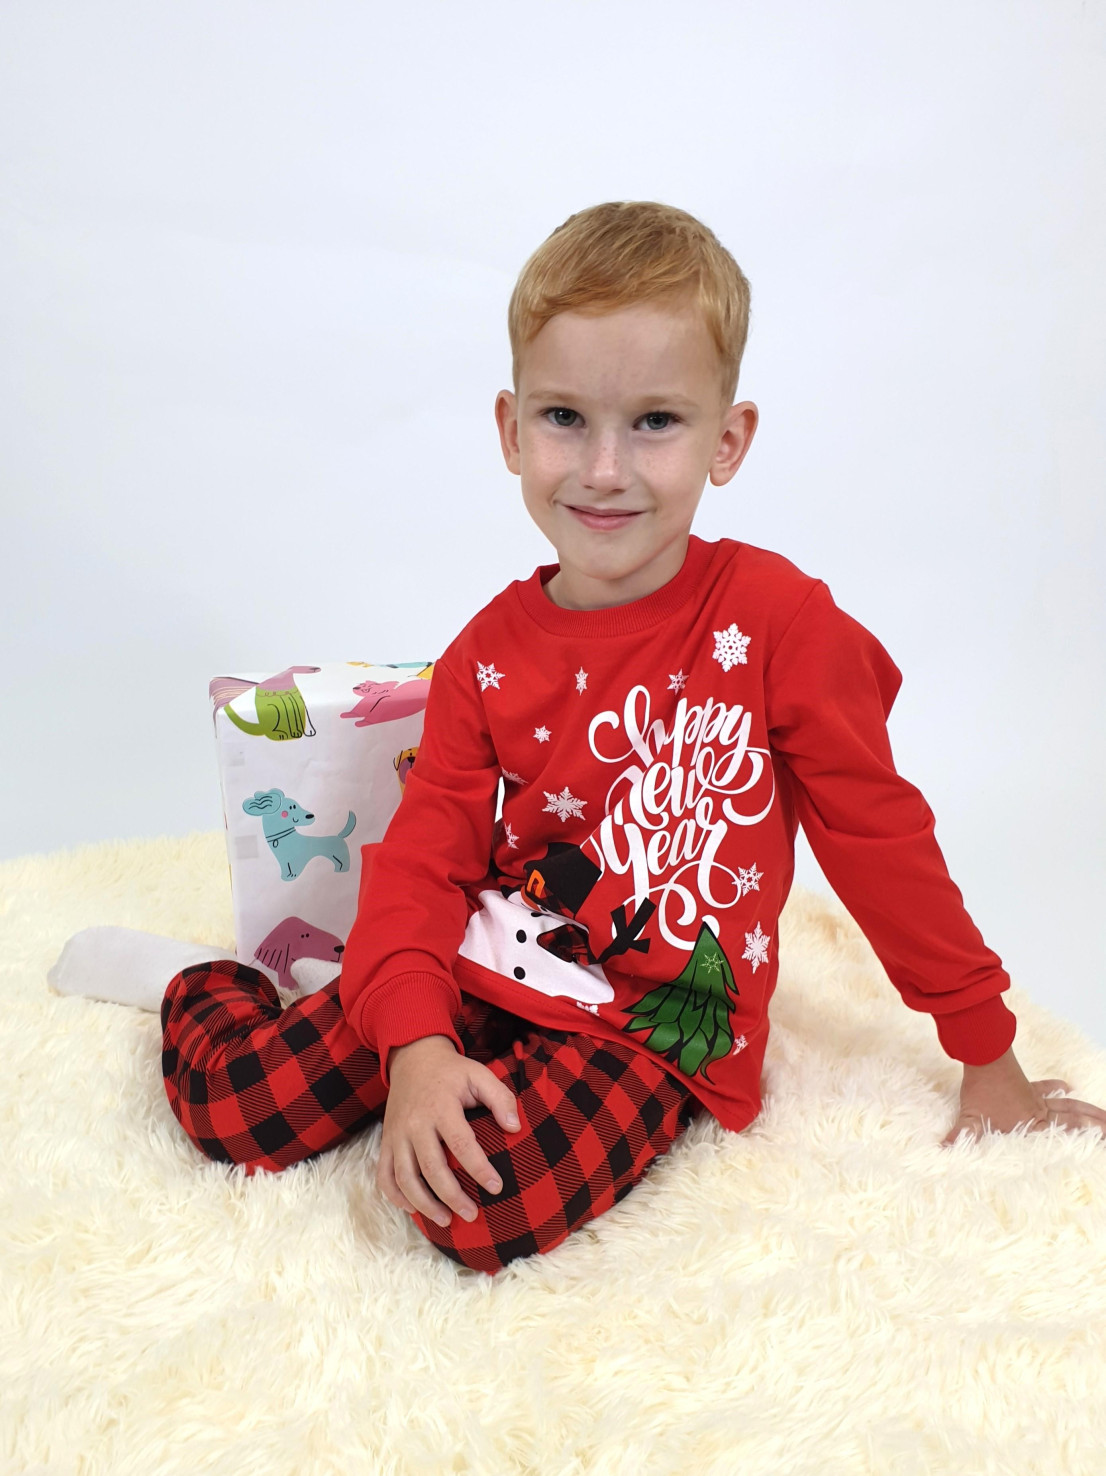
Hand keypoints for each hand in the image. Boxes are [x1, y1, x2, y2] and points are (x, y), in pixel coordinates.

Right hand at [377, 1034, 520, 1227]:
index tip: (496, 1187)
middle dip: (452, 1196)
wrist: (412, 1057)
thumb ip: (500, 1099)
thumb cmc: (452, 1071)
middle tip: (473, 1214)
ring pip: (405, 1178)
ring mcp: (396, 1133)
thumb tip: (515, 1128)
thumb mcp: (479, 1074)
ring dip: (425, 1204)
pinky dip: (395, 1196)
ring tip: (446, 1221)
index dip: (479, 1169)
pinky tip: (414, 1209)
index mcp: (441, 1106)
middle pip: (432, 1168)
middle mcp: (415, 1122)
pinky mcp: (386, 1140)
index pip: (461, 1143)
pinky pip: (384, 1175)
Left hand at [941, 1046, 1105, 1144]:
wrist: (984, 1056)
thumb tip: (941, 1151)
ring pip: (1068, 1105)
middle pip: (1074, 1120)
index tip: (1103, 1143)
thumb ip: (959, 1138)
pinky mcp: (1027, 1085)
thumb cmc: (980, 1090)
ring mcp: (1035, 1098)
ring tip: (1105, 1116)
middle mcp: (1038, 1113)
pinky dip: (1057, 1087)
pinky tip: (1068, 1086)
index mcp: (1031, 1125)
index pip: (1062, 1137)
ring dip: (1086, 1110)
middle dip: (1095, 1127)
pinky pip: (1047, 1088)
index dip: (1083, 1140)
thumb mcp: (969, 1120)